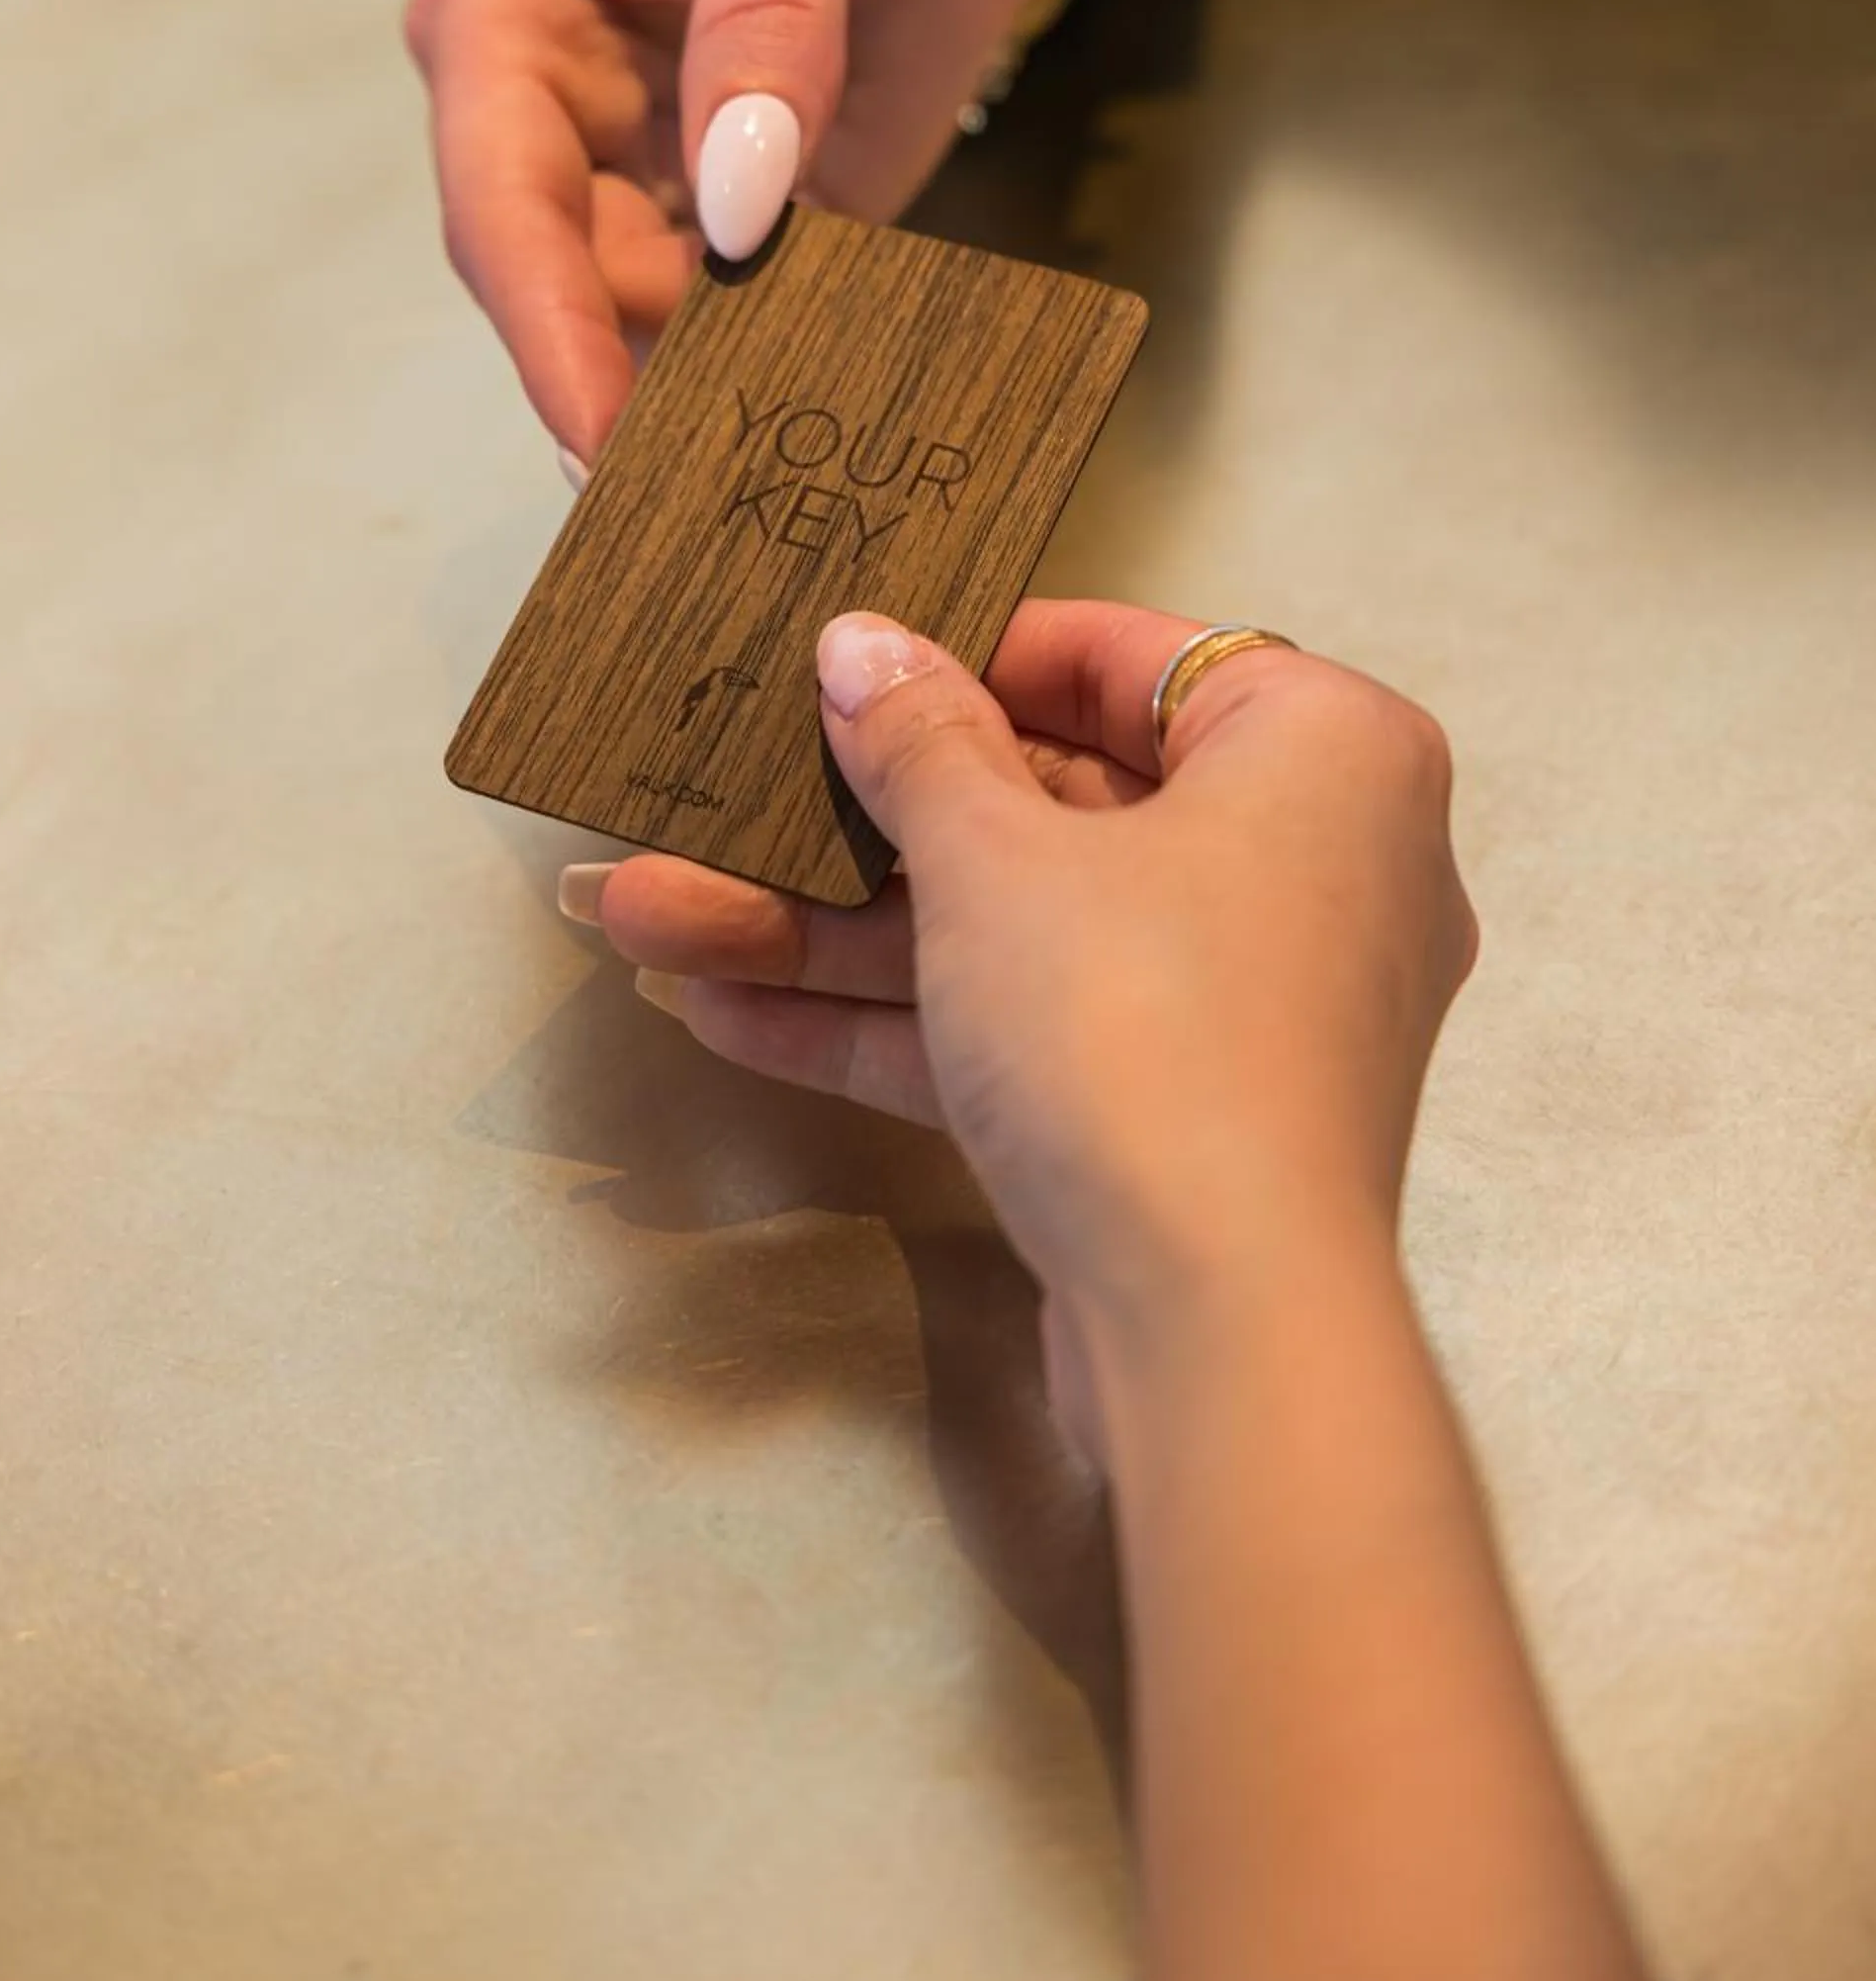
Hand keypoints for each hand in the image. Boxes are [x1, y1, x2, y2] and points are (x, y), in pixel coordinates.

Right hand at [404, 0, 1088, 468]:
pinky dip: (785, 378)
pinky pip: (752, 321)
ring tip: (773, 511)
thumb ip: (768, 26)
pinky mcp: (757, 217)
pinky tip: (834, 446)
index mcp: (509, 17)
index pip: (502, 205)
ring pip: (651, 330)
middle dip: (625, 396)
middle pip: (564, 294)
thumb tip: (738, 206)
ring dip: (707, 409)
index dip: (549, 334)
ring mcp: (654, 176)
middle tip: (702, 523)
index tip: (604, 445)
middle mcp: (555, 113)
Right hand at [563, 602, 1476, 1367]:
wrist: (1222, 1336)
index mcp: (1324, 753)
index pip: (1130, 660)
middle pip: (1056, 807)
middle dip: (863, 821)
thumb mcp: (996, 861)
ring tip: (657, 908)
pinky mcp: (1184, 1122)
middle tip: (723, 791)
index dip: (973, 656)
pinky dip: (900, 1022)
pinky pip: (1034, 1033)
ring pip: (1023, 933)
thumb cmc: (1140, 1030)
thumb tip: (861, 644)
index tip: (855, 668)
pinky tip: (724, 1006)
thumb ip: (918, 743)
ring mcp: (1249, 1008)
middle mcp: (1315, 864)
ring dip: (839, 930)